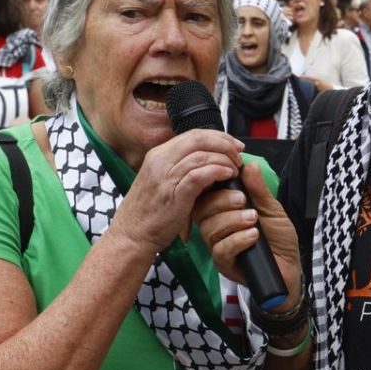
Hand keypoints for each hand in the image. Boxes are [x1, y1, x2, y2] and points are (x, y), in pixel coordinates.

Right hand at [109, 129, 243, 254]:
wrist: (131, 234)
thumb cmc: (150, 212)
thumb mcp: (163, 182)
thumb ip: (182, 168)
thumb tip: (209, 161)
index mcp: (158, 155)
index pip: (194, 134)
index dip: (218, 136)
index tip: (234, 144)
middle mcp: (160, 161)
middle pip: (199, 139)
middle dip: (224, 144)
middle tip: (239, 154)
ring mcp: (165, 176)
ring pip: (201, 155)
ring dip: (224, 158)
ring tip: (235, 167)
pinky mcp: (173, 193)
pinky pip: (198, 175)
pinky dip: (216, 171)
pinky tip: (227, 174)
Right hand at [196, 162, 302, 298]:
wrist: (290, 267)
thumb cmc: (279, 238)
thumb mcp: (271, 209)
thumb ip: (259, 190)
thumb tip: (250, 165)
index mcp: (223, 210)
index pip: (205, 194)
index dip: (211, 183)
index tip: (230, 175)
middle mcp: (215, 227)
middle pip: (201, 210)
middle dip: (222, 201)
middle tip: (243, 200)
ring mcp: (217, 245)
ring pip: (209, 229)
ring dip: (232, 221)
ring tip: (253, 219)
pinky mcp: (223, 264)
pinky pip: (220, 249)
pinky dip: (237, 240)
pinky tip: (253, 236)